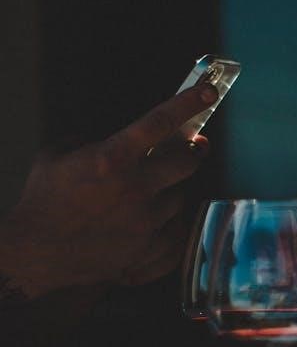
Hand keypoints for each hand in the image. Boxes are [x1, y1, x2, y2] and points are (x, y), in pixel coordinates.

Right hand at [0, 83, 217, 298]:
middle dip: (195, 150)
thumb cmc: (44, 201)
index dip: (188, 104)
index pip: (160, 122)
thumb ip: (94, 141)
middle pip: (188, 161)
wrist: (38, 253)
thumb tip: (121, 140)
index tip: (207, 92)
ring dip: (171, 189)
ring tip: (151, 191)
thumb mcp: (58, 155)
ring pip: (181, 197)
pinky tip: (151, 219)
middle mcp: (136, 188)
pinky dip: (167, 222)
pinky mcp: (151, 248)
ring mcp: (147, 221)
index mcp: (112, 159)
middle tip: (195, 146)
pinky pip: (177, 230)